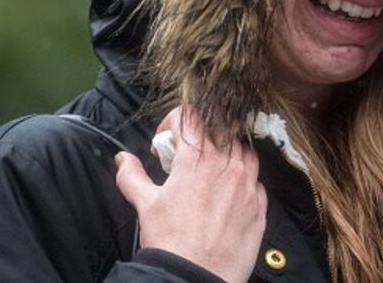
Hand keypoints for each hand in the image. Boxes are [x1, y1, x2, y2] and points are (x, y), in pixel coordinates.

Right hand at [114, 107, 266, 281]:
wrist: (194, 279)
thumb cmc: (170, 242)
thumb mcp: (145, 205)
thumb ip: (133, 175)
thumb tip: (123, 159)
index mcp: (197, 160)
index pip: (191, 117)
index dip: (174, 122)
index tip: (166, 142)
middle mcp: (227, 166)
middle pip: (219, 130)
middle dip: (201, 138)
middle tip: (186, 158)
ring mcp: (248, 185)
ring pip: (244, 151)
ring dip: (227, 154)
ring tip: (211, 173)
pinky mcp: (259, 206)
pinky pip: (257, 181)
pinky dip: (244, 181)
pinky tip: (229, 195)